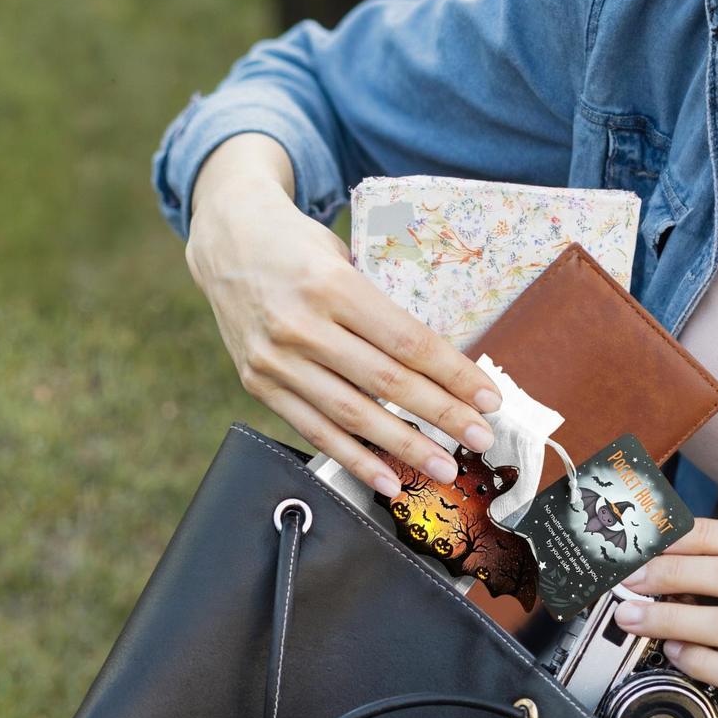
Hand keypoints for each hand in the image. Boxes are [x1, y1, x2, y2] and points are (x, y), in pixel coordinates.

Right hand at [185, 169, 501, 497]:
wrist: (229, 238)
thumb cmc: (300, 245)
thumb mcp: (344, 256)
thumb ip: (381, 306)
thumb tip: (439, 361)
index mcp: (333, 285)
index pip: (407, 341)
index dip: (453, 374)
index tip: (488, 398)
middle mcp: (301, 325)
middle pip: (386, 381)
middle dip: (441, 415)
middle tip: (481, 438)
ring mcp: (275, 359)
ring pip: (351, 415)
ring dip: (404, 446)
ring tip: (444, 466)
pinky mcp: (258, 383)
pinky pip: (313, 430)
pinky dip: (353, 459)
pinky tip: (387, 479)